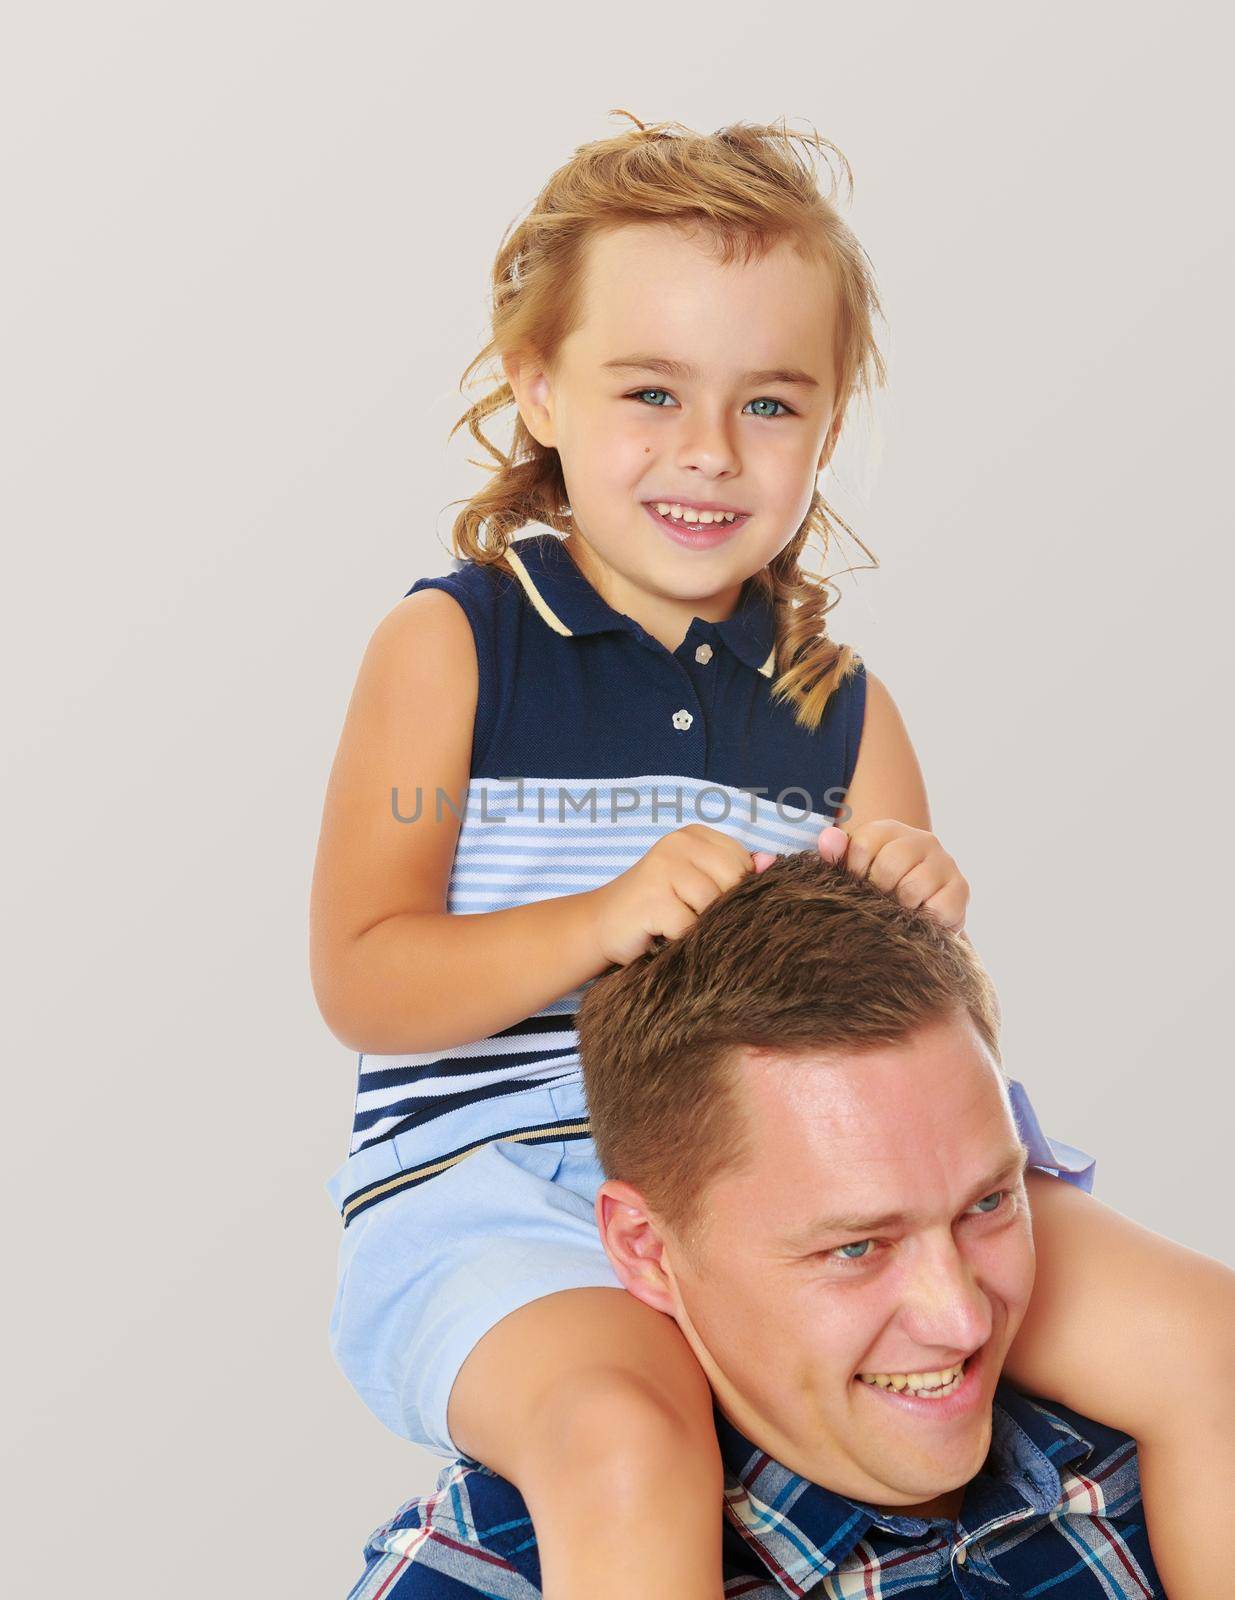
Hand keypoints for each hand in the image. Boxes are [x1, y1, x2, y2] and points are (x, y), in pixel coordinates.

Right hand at [585, 824, 763, 966]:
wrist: (600, 924)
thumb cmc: (656, 906)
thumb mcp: (696, 883)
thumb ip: (732, 872)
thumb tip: (771, 862)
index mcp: (694, 835)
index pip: (742, 862)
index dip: (733, 890)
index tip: (705, 901)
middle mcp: (678, 843)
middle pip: (733, 881)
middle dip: (719, 908)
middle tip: (690, 916)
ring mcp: (663, 868)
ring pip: (714, 906)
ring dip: (699, 926)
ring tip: (676, 924)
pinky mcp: (653, 898)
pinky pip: (690, 927)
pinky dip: (680, 940)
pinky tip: (661, 934)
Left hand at [828, 819, 969, 931]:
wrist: (918, 907)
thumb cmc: (878, 886)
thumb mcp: (854, 868)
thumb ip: (836, 852)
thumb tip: (827, 840)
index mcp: (889, 830)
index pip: (862, 844)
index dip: (855, 872)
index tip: (859, 883)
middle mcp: (921, 840)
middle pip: (889, 865)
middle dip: (879, 891)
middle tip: (881, 900)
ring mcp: (945, 863)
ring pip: (913, 888)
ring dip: (901, 907)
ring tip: (900, 909)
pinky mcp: (961, 889)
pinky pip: (939, 908)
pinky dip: (926, 920)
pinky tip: (921, 917)